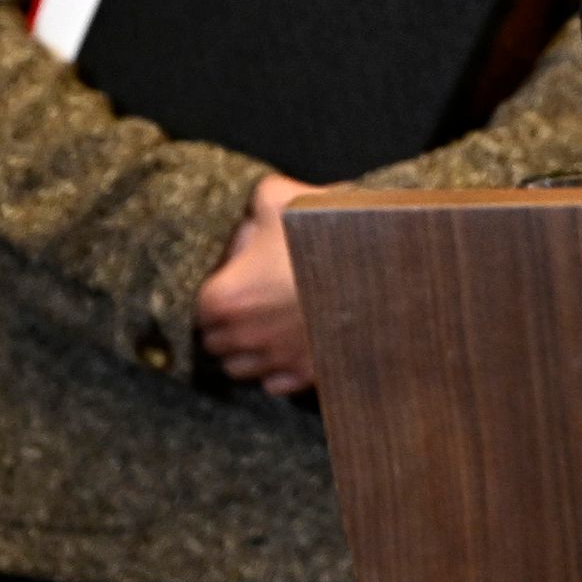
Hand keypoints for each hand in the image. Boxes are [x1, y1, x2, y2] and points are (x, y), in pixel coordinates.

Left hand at [194, 173, 320, 395]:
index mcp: (224, 298)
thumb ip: (254, 203)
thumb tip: (251, 217)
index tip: (243, 277)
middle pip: (217, 343)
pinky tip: (295, 343)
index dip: (222, 290)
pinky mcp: (306, 375)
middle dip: (231, 324)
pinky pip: (275, 384)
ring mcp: (275, 361)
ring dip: (251, 350)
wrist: (378, 272)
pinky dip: (279, 369)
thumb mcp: (280, 198)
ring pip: (242, 369)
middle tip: (257, 300)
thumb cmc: (321, 235)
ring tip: (274, 324)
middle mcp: (242, 338)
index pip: (203, 307)